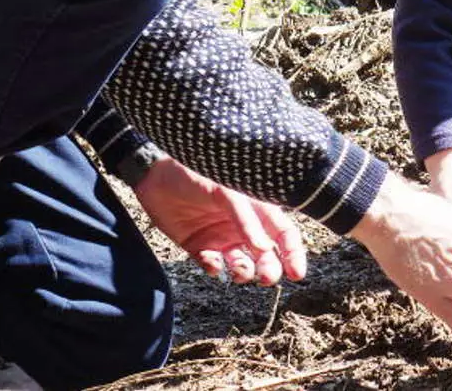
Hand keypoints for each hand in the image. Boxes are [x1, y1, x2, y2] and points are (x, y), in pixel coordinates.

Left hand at [133, 158, 306, 286]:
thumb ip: (247, 219)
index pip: (283, 234)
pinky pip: (213, 267)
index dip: (294, 253)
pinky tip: (211, 260)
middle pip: (266, 256)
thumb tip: (265, 248)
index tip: (297, 273)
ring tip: (239, 270)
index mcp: (256, 209)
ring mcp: (222, 239)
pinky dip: (215, 268)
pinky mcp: (199, 248)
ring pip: (242, 266)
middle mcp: (243, 227)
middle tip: (266, 277)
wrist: (155, 176)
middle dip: (270, 269)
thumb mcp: (227, 192)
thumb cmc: (197, 174)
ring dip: (245, 273)